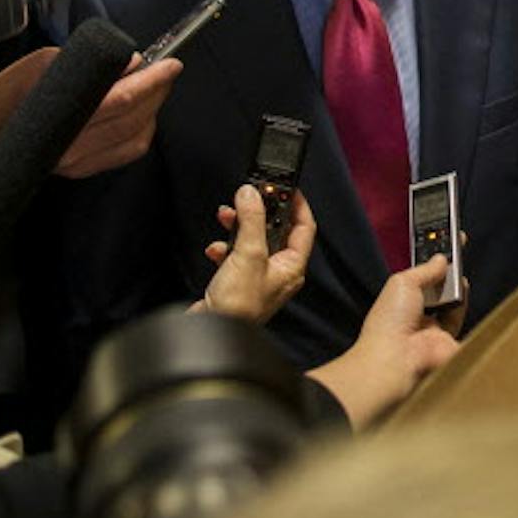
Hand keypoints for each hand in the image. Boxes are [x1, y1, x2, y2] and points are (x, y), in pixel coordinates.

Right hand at [0, 48, 179, 175]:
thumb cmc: (9, 91)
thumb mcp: (42, 63)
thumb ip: (87, 62)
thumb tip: (132, 62)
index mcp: (61, 119)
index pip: (120, 99)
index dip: (151, 80)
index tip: (170, 63)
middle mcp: (72, 148)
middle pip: (133, 119)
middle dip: (158, 91)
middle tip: (167, 69)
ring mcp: (78, 163)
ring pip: (136, 138)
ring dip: (153, 110)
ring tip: (155, 86)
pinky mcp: (81, 169)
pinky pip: (126, 152)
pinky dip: (142, 129)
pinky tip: (142, 111)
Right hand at [196, 184, 315, 323]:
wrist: (212, 332)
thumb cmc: (238, 305)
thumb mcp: (248, 254)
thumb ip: (251, 220)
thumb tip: (251, 194)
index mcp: (292, 266)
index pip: (305, 227)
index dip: (298, 204)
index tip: (288, 186)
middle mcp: (279, 272)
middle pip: (275, 230)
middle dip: (259, 212)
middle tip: (248, 197)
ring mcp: (258, 277)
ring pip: (253, 240)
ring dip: (239, 227)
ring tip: (226, 218)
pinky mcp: (238, 281)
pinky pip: (235, 255)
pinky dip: (225, 247)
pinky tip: (215, 249)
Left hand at [305, 254, 463, 427]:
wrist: (397, 358)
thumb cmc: (389, 322)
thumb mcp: (403, 282)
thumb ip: (425, 268)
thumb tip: (442, 258)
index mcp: (401, 303)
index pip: (421, 278)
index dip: (432, 261)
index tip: (444, 243)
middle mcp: (418, 316)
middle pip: (439, 288)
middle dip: (447, 270)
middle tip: (455, 250)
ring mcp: (434, 330)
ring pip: (453, 302)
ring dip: (456, 284)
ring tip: (457, 267)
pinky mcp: (450, 342)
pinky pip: (461, 319)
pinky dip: (464, 303)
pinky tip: (463, 288)